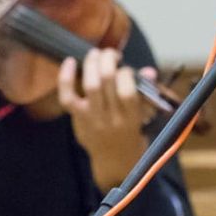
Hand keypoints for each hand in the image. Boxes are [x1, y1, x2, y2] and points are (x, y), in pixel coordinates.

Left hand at [56, 47, 150, 188]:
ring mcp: (93, 118)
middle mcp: (112, 117)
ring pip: (89, 85)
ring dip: (92, 63)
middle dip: (108, 59)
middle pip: (107, 81)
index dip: (126, 72)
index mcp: (132, 117)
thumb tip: (149, 71)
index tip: (126, 70)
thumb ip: (147, 92)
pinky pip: (67, 97)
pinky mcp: (78, 118)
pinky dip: (66, 78)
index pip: (127, 91)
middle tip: (110, 54)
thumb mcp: (145, 115)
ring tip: (95, 54)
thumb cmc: (132, 133)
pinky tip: (69, 61)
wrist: (115, 162)